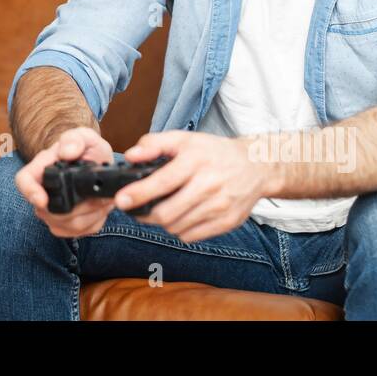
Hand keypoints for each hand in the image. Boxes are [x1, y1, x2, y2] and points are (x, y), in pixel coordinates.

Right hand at [15, 127, 115, 237]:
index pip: (23, 181)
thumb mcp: (84, 136)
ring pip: (66, 224)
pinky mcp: (65, 225)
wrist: (96, 162)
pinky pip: (78, 232)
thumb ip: (75, 139)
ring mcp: (51, 211)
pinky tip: (99, 208)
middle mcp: (42, 192)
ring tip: (102, 200)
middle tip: (98, 196)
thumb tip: (67, 152)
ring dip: (90, 215)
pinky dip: (94, 222)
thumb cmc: (86, 148)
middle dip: (79, 207)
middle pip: (47, 211)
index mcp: (41, 167)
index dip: (30, 192)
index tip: (42, 200)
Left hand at [116, 131, 274, 243]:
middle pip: (166, 213)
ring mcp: (219, 206)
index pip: (162, 182)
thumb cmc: (214, 152)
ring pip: (176, 227)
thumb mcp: (184, 139)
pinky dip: (179, 229)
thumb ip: (154, 144)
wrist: (255, 166)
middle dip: (145, 214)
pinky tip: (181, 216)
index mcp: (196, 161)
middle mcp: (209, 185)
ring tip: (161, 209)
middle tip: (136, 209)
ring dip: (162, 222)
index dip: (138, 193)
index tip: (120, 200)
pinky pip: (191, 236)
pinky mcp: (227, 222)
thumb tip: (130, 156)